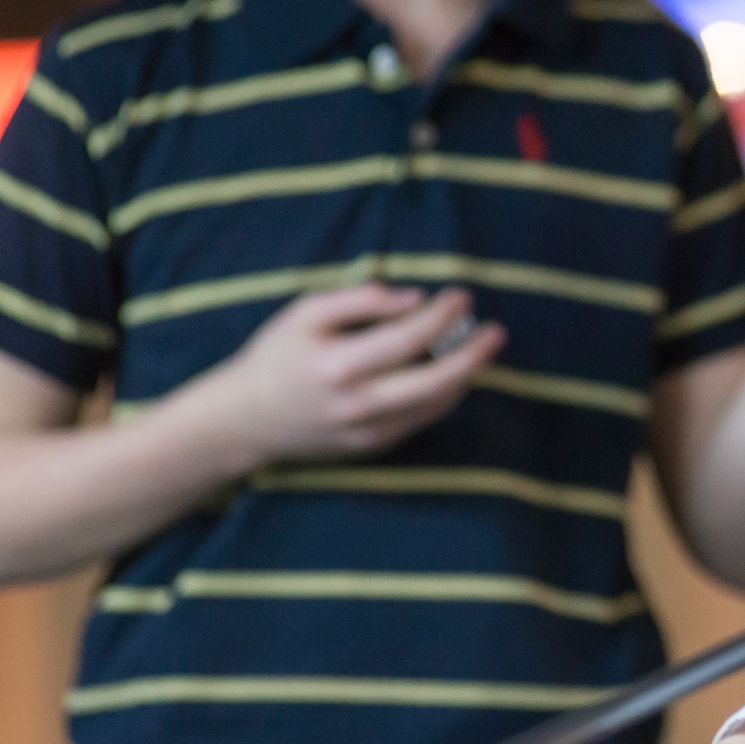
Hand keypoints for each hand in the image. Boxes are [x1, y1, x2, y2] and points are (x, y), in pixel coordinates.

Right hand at [198, 283, 505, 467]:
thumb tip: (413, 297)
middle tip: (498, 331)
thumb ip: (358, 300)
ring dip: (465, 376)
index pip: (408, 338)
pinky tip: (452, 374)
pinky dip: (443, 396)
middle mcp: (357, 405)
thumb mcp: (306, 314)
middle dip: (473, 355)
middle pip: (434, 382)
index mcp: (339, 365)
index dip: (442, 316)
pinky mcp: (372, 448)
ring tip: (480, 348)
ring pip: (434, 405)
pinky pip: (421, 420)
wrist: (246, 418)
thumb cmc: (277, 355)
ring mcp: (367, 432)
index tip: (464, 295)